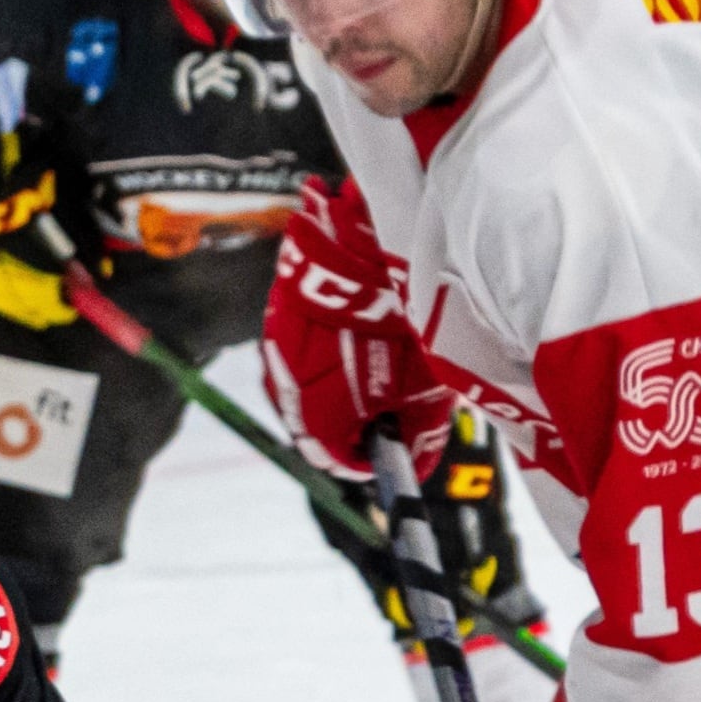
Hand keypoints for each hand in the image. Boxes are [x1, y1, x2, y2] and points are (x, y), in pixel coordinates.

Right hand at [261, 216, 449, 478]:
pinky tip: (361, 325)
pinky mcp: (276, 310)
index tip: (396, 447)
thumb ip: (417, 435)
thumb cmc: (402, 324)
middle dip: (356, 417)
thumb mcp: (425, 390)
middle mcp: (284, 389)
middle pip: (317, 421)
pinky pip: (300, 344)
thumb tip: (416, 457)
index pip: (336, 458)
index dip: (369, 457)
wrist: (372, 243)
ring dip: (339, 379)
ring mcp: (275, 347)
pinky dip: (327, 344)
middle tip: (396, 400)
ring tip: (382, 355)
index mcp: (315, 420)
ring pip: (306, 381)